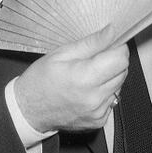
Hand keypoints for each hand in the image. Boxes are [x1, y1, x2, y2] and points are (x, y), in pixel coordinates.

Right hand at [14, 25, 128, 132]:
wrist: (28, 110)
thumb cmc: (40, 80)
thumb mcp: (61, 53)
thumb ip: (91, 43)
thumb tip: (112, 31)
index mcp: (85, 78)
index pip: (120, 59)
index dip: (117, 48)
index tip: (109, 45)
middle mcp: (94, 98)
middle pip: (123, 72)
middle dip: (113, 62)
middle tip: (94, 60)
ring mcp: (98, 112)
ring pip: (119, 86)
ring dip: (109, 77)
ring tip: (89, 76)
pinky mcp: (99, 121)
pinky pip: (112, 100)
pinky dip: (104, 92)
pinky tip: (87, 90)